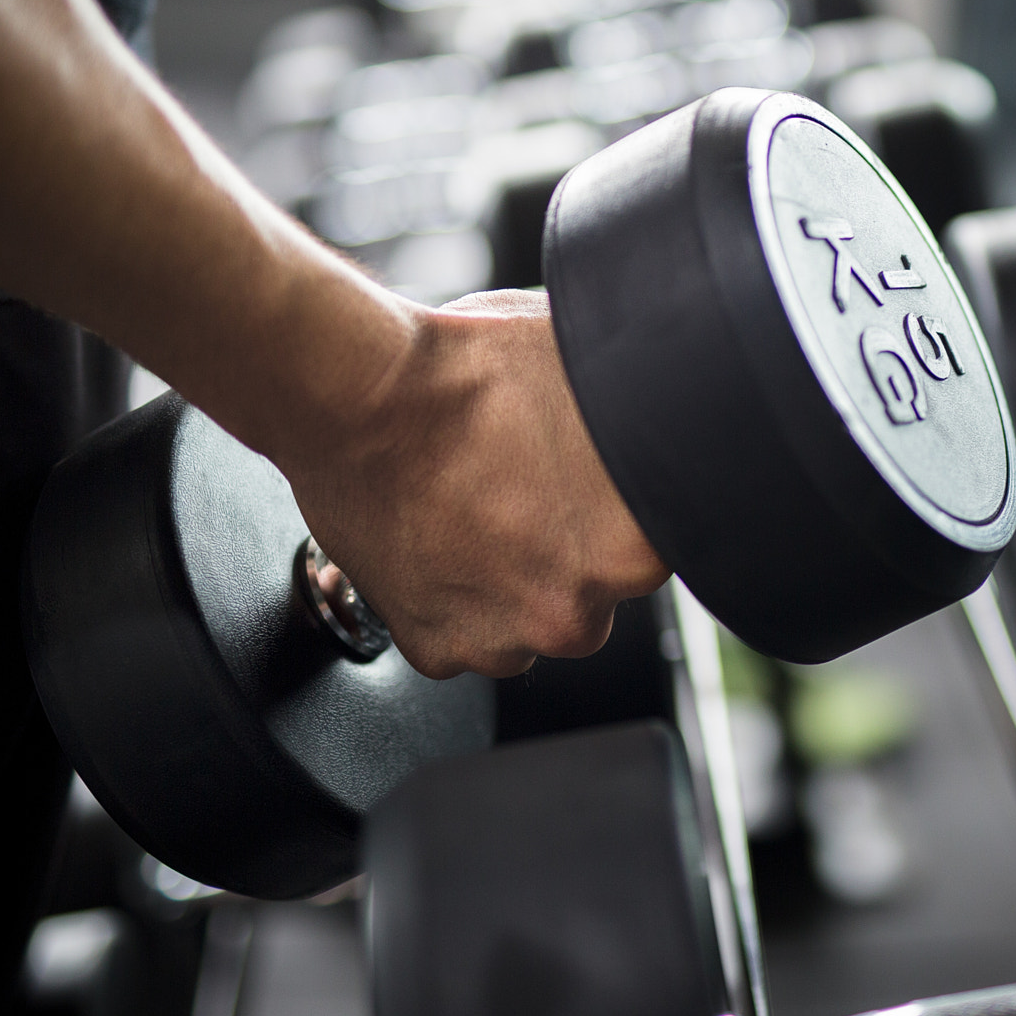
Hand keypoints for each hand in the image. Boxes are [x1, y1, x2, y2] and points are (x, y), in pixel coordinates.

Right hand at [276, 290, 668, 679]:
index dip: (617, 507)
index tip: (587, 484)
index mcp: (637, 546)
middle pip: (593, 590)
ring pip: (529, 620)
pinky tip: (438, 534)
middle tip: (524, 489)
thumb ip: (633, 411)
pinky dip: (451, 600)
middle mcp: (579, 611)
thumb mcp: (587, 365)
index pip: (657, 542)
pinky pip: (463, 636)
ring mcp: (505, 640)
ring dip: (511, 581)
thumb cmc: (469, 371)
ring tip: (474, 507)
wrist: (359, 394)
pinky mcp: (438, 650)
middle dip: (566, 549)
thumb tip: (652, 402)